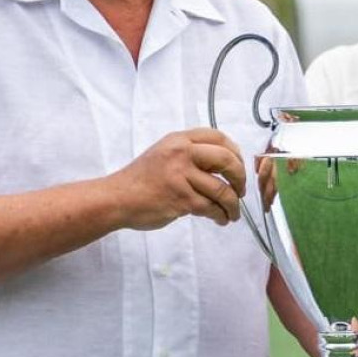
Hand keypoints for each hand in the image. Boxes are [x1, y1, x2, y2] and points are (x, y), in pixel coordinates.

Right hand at [108, 128, 246, 228]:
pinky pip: (211, 207)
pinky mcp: (181, 199)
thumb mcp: (165, 154)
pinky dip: (220, 215)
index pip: (219, 137)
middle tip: (241, 191)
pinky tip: (220, 219)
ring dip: (233, 205)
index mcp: (179, 139)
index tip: (240, 166)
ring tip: (232, 213)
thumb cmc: (141, 180)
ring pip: (222, 189)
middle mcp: (182, 153)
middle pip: (227, 160)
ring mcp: (181, 176)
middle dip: (241, 178)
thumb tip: (226, 165)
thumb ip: (191, 154)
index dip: (236, 152)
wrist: (116, 199)